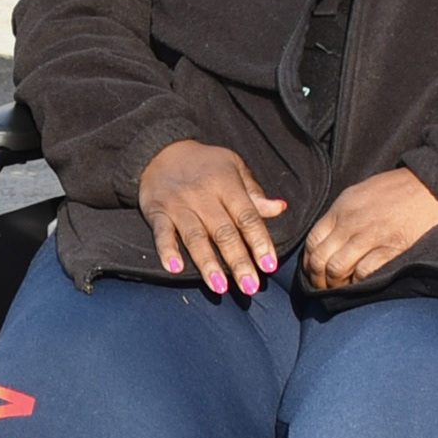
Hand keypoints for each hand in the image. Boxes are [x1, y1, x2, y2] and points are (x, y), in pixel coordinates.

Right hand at [138, 139, 287, 294]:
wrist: (160, 150)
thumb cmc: (204, 163)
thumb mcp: (234, 168)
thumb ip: (254, 193)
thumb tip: (280, 209)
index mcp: (226, 185)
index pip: (247, 217)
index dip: (259, 242)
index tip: (269, 266)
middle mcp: (203, 196)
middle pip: (224, 233)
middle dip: (238, 262)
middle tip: (250, 287)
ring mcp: (179, 205)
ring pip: (196, 237)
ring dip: (208, 264)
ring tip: (220, 287)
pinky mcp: (157, 212)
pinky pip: (162, 234)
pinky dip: (167, 251)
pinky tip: (175, 269)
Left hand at [298, 167, 437, 291]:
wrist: (432, 183)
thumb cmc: (397, 189)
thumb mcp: (360, 194)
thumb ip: (342, 215)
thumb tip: (328, 239)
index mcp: (341, 208)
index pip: (312, 241)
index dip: (308, 263)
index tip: (314, 273)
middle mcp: (351, 222)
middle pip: (320, 259)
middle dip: (318, 280)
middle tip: (326, 288)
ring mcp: (371, 235)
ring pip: (337, 268)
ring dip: (337, 284)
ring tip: (343, 289)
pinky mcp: (392, 248)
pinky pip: (365, 272)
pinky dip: (360, 282)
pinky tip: (363, 284)